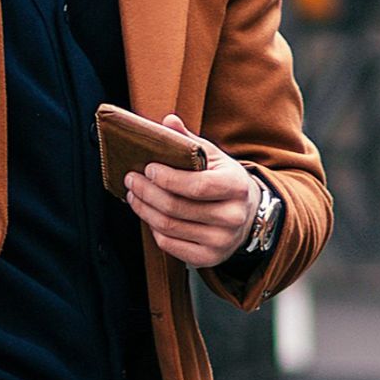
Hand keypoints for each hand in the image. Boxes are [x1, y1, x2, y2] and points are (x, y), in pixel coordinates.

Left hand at [124, 114, 258, 266]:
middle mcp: (233, 217)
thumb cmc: (224, 180)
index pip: (197, 186)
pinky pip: (170, 245)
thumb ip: (190, 140)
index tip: (148, 168)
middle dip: (147, 192)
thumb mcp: (214, 157)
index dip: (167, 178)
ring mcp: (221, 241)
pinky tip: (148, 213)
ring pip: (169, 227)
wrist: (248, 214)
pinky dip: (152, 228)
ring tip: (134, 194)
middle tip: (131, 179)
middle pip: (176, 207)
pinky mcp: (209, 258)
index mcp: (236, 187)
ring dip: (144, 209)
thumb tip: (168, 121)